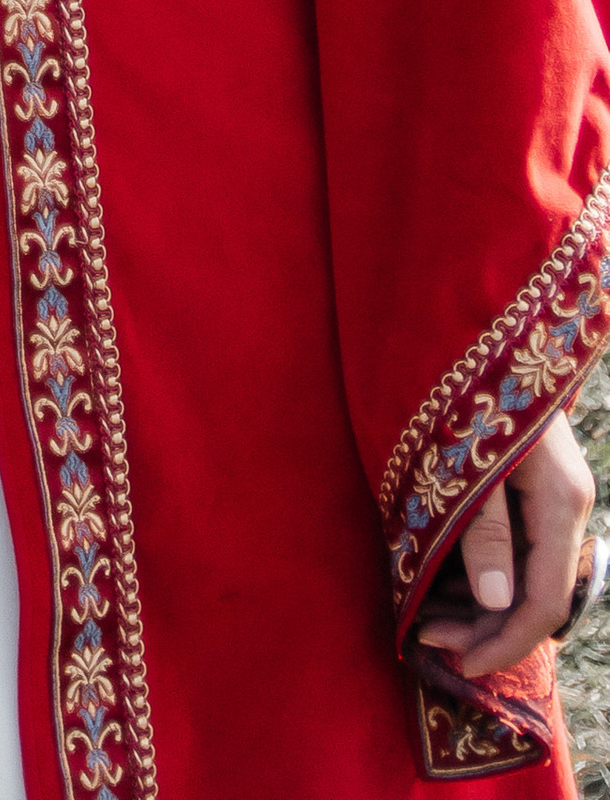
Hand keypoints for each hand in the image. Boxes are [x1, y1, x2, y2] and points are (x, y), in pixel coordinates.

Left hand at [415, 410, 595, 677]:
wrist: (471, 327)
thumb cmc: (461, 386)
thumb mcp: (468, 462)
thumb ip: (482, 531)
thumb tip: (494, 601)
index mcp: (560, 503)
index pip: (545, 602)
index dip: (506, 642)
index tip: (461, 665)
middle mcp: (565, 505)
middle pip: (537, 594)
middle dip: (486, 627)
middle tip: (427, 634)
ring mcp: (552, 496)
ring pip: (526, 575)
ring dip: (480, 603)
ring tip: (426, 612)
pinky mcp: (531, 486)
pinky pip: (516, 548)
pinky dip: (481, 570)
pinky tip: (440, 578)